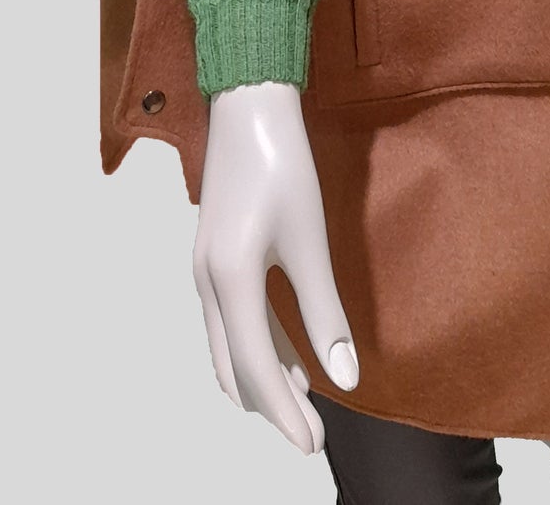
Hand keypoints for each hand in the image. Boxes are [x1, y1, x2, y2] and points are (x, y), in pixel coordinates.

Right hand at [192, 81, 359, 453]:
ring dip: (261, 379)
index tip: (313, 445)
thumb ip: (325, 312)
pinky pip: (226, 322)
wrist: (248, 104)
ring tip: (304, 398)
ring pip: (225, 349)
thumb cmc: (283, 163)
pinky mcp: (211, 256)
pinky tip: (287, 351)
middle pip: (233, 370)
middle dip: (270, 407)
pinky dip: (253, 347)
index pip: (258, 371)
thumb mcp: (310, 239)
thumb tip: (346, 375)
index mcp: (230, 280)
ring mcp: (203, 270)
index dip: (286, 416)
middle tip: (311, 433)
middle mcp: (206, 283)